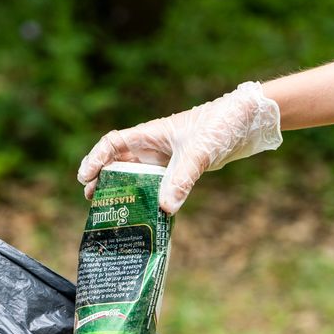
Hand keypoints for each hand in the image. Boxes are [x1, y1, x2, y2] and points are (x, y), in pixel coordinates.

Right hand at [77, 81, 281, 213]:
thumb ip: (182, 179)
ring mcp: (167, 159)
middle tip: (92, 199)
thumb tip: (165, 208)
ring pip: (136, 175)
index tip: (85, 178)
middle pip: (119, 162)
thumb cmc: (221, 124)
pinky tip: (146, 213)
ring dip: (123, 190)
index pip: (113, 144)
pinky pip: (158, 186)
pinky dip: (148, 198)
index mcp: (150, 134)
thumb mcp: (199, 152)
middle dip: (103, 178)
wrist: (249, 120)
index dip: (96, 159)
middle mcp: (154, 147)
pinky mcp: (181, 170)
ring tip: (112, 209)